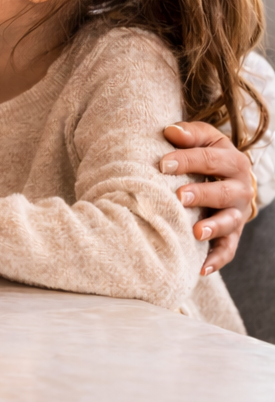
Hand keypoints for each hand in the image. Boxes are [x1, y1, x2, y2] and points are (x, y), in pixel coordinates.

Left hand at [162, 122, 255, 274]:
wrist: (227, 177)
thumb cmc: (206, 156)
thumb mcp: (204, 140)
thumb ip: (190, 134)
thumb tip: (170, 131)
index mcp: (233, 161)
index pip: (210, 159)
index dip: (187, 160)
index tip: (162, 164)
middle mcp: (240, 189)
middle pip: (222, 192)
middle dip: (202, 194)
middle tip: (179, 196)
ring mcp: (237, 214)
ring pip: (229, 222)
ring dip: (213, 227)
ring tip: (195, 232)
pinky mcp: (232, 235)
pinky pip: (227, 250)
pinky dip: (216, 260)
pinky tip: (200, 269)